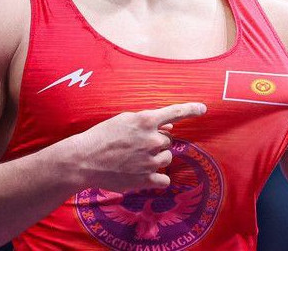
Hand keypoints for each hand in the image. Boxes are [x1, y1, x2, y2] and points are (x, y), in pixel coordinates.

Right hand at [69, 102, 206, 191]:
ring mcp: (150, 160)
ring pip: (167, 158)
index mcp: (146, 121)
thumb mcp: (123, 120)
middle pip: (168, 140)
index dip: (191, 109)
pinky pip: (165, 179)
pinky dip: (159, 178)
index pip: (176, 112)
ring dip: (158, 158)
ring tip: (137, 159)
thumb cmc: (101, 136)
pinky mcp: (145, 179)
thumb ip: (147, 122)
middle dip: (157, 141)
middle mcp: (151, 139)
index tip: (203, 108)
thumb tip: (169, 128)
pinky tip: (147, 174)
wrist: (83, 160)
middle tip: (138, 144)